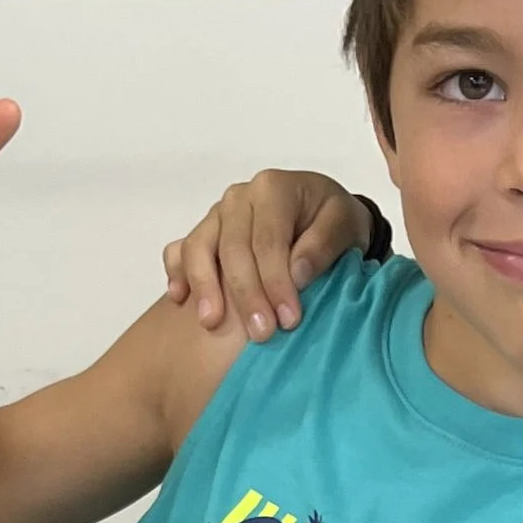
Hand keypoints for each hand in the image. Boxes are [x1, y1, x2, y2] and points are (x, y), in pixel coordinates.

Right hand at [162, 170, 374, 338]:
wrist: (321, 214)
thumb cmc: (332, 221)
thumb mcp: (345, 225)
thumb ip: (324, 245)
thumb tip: (298, 274)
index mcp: (273, 189)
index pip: (268, 240)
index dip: (276, 282)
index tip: (288, 320)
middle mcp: (240, 198)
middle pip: (232, 247)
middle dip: (245, 294)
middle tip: (261, 334)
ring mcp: (217, 215)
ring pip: (198, 247)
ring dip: (204, 286)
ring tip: (211, 322)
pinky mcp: (204, 233)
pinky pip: (179, 250)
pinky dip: (177, 273)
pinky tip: (179, 299)